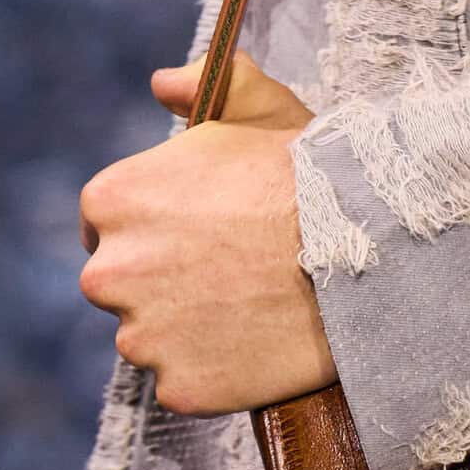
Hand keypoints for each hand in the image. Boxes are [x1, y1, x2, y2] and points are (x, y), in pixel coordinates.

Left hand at [78, 49, 335, 415]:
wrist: (366, 244)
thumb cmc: (310, 173)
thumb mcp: (259, 108)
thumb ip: (204, 85)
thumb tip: (162, 83)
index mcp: (112, 200)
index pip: (104, 225)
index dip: (153, 228)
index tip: (195, 232)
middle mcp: (110, 271)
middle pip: (122, 284)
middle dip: (162, 279)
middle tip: (227, 271)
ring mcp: (143, 336)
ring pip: (151, 336)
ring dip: (186, 327)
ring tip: (249, 307)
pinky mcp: (180, 386)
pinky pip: (185, 381)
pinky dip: (214, 370)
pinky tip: (257, 343)